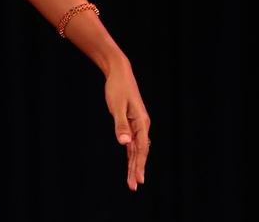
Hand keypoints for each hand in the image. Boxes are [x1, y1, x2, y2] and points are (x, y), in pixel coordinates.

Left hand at [105, 64, 150, 190]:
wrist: (119, 73)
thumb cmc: (117, 88)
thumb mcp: (116, 106)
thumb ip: (120, 125)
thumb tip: (124, 143)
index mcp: (141, 123)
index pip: (142, 148)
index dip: (139, 164)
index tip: (139, 179)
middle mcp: (142, 126)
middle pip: (141, 151)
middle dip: (137, 169)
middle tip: (134, 186)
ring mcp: (138, 125)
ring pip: (137, 149)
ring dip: (134, 164)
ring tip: (132, 181)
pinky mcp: (131, 123)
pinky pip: (133, 143)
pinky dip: (131, 154)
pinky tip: (130, 164)